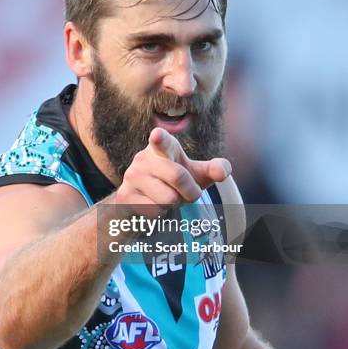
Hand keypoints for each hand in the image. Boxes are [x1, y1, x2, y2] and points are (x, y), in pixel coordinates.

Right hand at [115, 127, 230, 214]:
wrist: (140, 202)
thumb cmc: (173, 183)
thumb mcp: (196, 174)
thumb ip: (215, 169)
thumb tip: (222, 172)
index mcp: (162, 147)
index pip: (162, 140)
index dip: (160, 138)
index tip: (157, 135)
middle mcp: (144, 158)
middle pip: (178, 176)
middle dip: (191, 192)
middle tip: (187, 193)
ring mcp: (132, 176)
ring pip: (168, 198)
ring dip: (174, 204)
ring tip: (166, 198)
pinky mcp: (125, 195)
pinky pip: (155, 211)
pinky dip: (161, 214)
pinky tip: (153, 205)